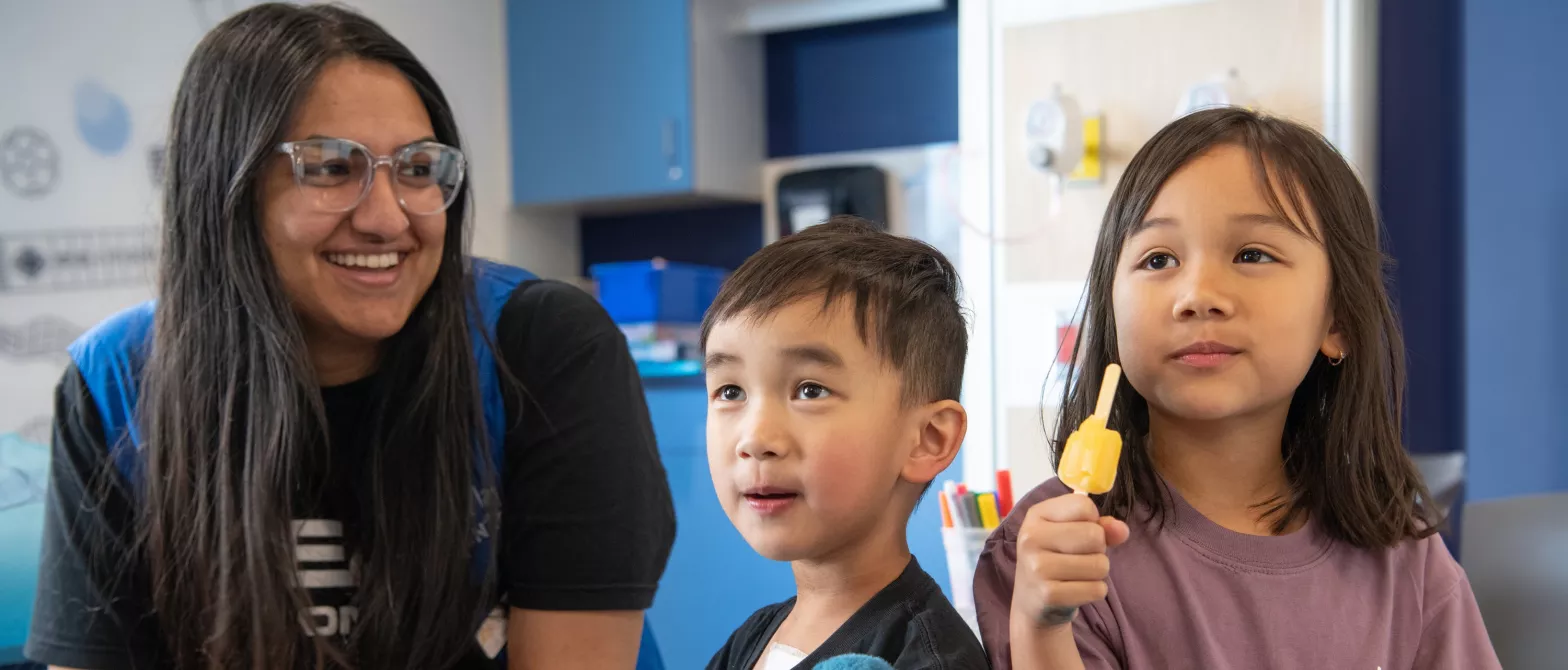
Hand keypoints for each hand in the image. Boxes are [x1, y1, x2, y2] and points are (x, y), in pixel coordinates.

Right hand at [1010, 492, 1129, 628]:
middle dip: (1098, 549)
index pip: (1084, 506)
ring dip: (1097, 573)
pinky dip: (1094, 591)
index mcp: (1036, 514)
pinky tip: (1075, 590)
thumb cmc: (1056, 557)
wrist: (1032, 600)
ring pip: (1100, 564)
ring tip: (1076, 575)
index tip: (1078, 532)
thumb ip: (1101, 526)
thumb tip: (1121, 530)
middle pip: (1095, 535)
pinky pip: (1097, 589)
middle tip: (1078, 557)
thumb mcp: (1072, 533)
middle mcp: (1032, 538)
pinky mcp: (1049, 595)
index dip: (1093, 521)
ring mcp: (1037, 567)